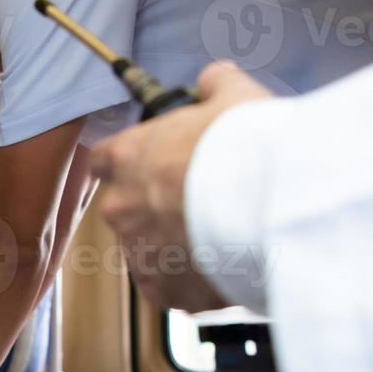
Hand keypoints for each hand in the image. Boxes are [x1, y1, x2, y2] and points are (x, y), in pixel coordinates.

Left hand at [91, 62, 272, 312]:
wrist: (269, 207)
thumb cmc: (246, 147)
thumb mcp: (233, 97)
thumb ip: (215, 84)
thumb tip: (214, 79)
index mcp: (126, 158)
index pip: (103, 160)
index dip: (128, 162)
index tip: (150, 164)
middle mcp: (121, 208)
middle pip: (126, 209)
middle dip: (156, 208)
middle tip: (199, 203)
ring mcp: (140, 254)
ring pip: (149, 252)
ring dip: (175, 246)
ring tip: (220, 238)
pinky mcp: (166, 291)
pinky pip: (172, 289)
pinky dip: (193, 282)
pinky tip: (223, 266)